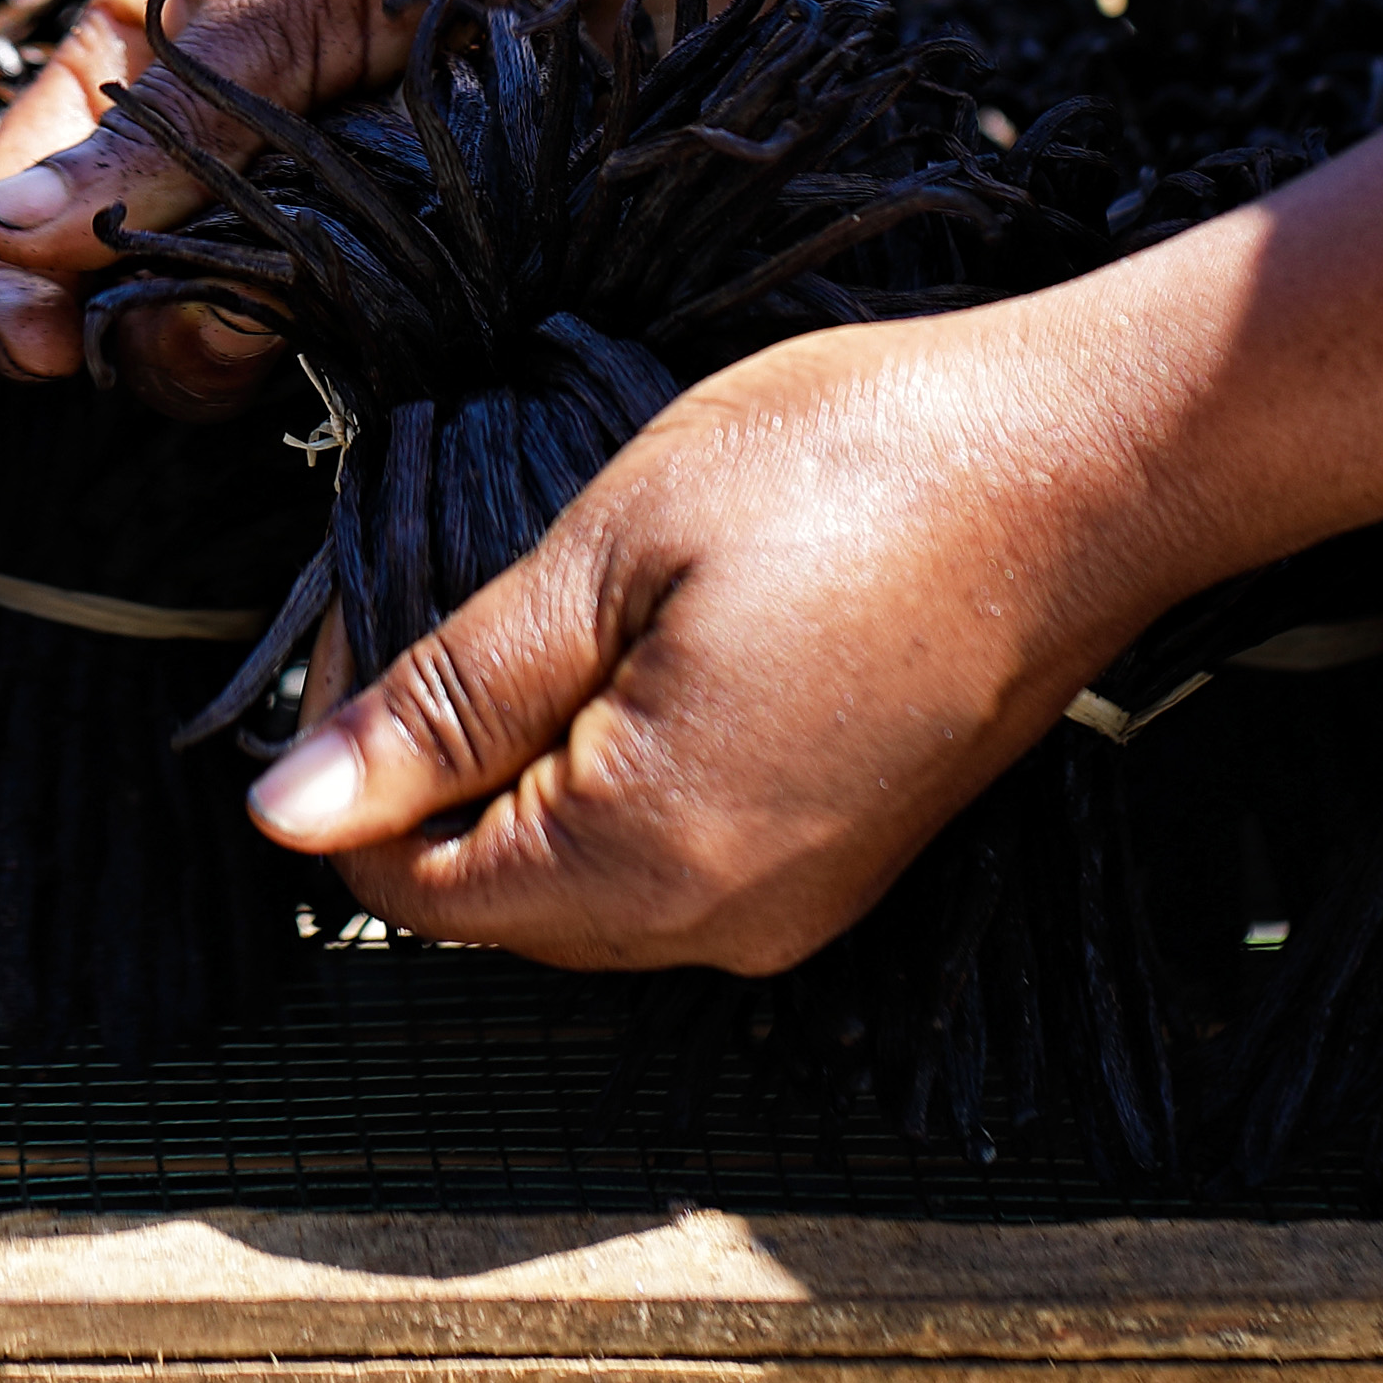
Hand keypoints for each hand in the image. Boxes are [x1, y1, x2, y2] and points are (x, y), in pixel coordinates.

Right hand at [0, 0, 795, 404]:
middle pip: (128, 306)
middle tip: (226, 309)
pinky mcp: (456, 243)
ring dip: (275, 332)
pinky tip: (431, 286)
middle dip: (153, 331)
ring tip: (342, 279)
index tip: (50, 351)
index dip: (2, 294)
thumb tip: (1, 242)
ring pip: (256, 338)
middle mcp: (232, 145)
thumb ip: (167, 129)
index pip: (11, 207)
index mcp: (148, 54)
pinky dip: (393, 328)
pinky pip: (392, 333)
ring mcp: (343, 202)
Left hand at [235, 303, 1193, 971]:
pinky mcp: (847, 861)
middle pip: (489, 901)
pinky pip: (677, 862)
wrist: (1095, 459)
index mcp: (647, 858)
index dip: (353, 755)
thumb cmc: (866, 465)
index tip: (381, 604)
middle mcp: (721, 923)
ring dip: (534, 765)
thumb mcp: (614, 546)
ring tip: (577, 601)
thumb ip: (448, 698)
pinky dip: (625, 774)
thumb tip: (286, 813)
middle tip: (467, 582)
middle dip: (441, 762)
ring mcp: (798, 903)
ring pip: (581, 883)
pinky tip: (661, 642)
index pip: (404, 887)